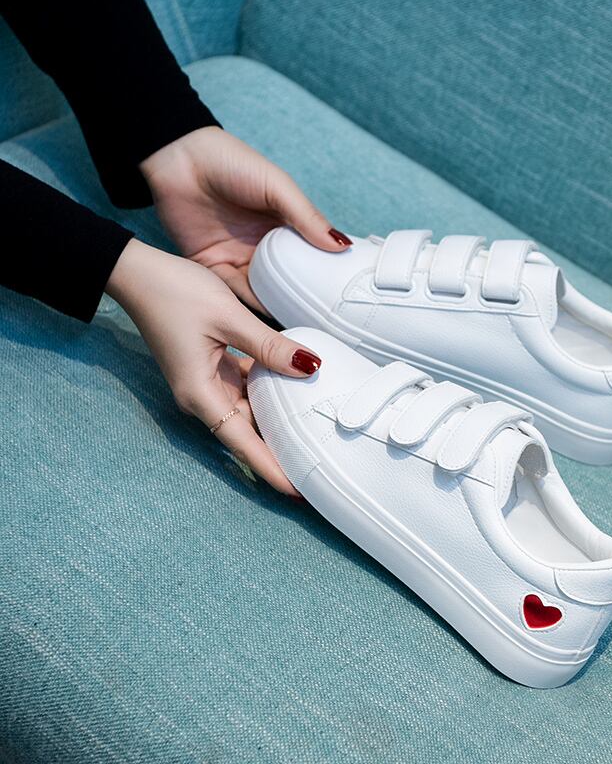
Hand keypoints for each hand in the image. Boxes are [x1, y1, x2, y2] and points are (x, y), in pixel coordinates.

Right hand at [106, 239, 321, 494]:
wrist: (139, 273)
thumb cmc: (177, 293)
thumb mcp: (229, 319)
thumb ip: (269, 347)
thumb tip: (310, 368)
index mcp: (202, 395)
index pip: (243, 444)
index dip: (271, 470)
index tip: (298, 493)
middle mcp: (203, 397)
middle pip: (248, 434)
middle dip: (280, 453)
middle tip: (318, 470)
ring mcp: (207, 383)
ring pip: (249, 412)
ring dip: (276, 423)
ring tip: (313, 439)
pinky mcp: (212, 367)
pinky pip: (245, 389)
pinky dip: (268, 393)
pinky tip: (295, 393)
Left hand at [139, 126, 351, 311]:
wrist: (176, 158)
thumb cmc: (230, 162)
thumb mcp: (277, 187)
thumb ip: (307, 218)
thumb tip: (341, 246)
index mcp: (282, 224)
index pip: (309, 255)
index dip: (325, 274)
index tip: (345, 297)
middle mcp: (262, 245)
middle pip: (288, 279)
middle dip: (304, 299)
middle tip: (328, 324)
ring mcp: (237, 257)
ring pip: (263, 291)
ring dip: (278, 309)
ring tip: (304, 331)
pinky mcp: (212, 267)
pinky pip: (233, 293)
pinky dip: (249, 309)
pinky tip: (268, 325)